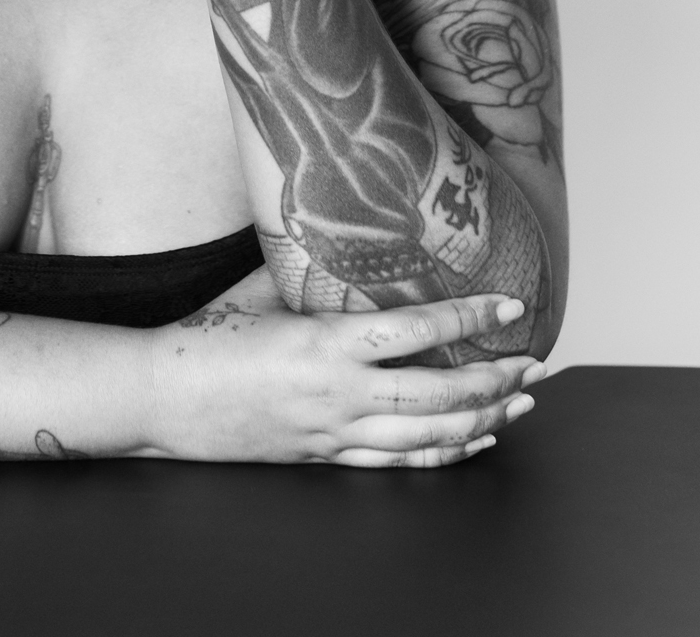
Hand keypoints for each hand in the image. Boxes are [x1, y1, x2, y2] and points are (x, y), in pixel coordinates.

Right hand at [148, 268, 544, 465]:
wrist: (164, 397)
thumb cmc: (207, 333)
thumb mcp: (262, 287)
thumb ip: (312, 271)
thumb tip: (351, 235)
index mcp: (326, 344)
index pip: (419, 333)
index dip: (471, 318)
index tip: (511, 305)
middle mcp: (340, 394)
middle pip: (440, 395)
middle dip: (496, 380)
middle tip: (535, 363)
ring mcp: (335, 432)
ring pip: (429, 437)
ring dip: (484, 420)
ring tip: (521, 403)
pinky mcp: (326, 457)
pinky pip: (399, 463)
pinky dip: (445, 454)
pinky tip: (473, 442)